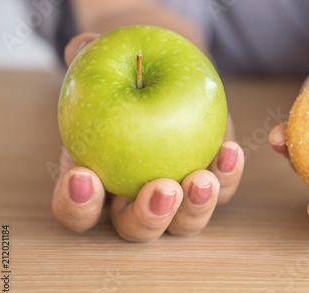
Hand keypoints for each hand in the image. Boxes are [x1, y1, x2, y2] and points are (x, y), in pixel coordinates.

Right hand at [53, 33, 244, 240]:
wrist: (169, 79)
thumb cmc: (128, 79)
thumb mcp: (104, 68)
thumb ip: (87, 60)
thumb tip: (80, 48)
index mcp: (97, 183)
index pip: (76, 211)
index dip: (77, 205)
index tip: (84, 176)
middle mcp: (134, 201)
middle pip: (135, 229)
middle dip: (148, 216)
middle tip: (162, 188)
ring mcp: (177, 199)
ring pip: (183, 223)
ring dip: (194, 208)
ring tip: (202, 179)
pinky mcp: (210, 184)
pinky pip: (221, 190)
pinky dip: (227, 175)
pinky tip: (232, 151)